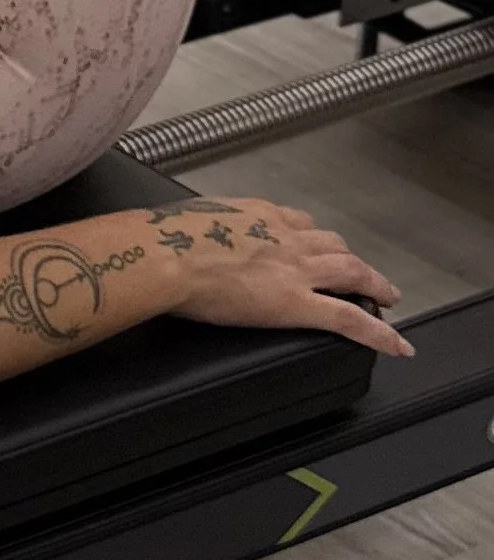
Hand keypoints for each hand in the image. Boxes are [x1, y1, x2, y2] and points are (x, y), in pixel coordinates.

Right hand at [158, 197, 412, 357]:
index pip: (300, 223)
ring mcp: (296, 269)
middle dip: (352, 259)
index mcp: (259, 215)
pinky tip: (397, 344)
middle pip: (333, 245)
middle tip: (364, 275)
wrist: (165, 254)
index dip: (315, 237)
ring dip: (375, 285)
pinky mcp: (296, 304)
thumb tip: (183, 237)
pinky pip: (349, 319)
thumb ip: (200, 227)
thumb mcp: (187, 219)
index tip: (319, 245)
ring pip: (352, 273)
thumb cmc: (162, 238)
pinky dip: (379, 332)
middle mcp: (286, 236)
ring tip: (387, 298)